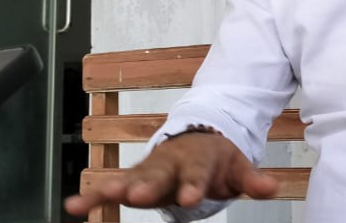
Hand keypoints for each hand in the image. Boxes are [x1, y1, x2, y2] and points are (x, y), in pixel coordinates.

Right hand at [64, 131, 278, 215]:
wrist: (197, 139)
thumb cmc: (217, 159)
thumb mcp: (238, 168)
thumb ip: (252, 180)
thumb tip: (272, 188)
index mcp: (198, 161)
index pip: (197, 174)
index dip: (194, 185)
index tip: (191, 198)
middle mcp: (170, 163)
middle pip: (159, 174)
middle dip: (148, 185)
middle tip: (137, 195)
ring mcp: (149, 170)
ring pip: (130, 178)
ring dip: (115, 187)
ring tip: (100, 195)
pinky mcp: (132, 179)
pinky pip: (110, 188)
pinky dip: (93, 197)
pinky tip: (73, 208)